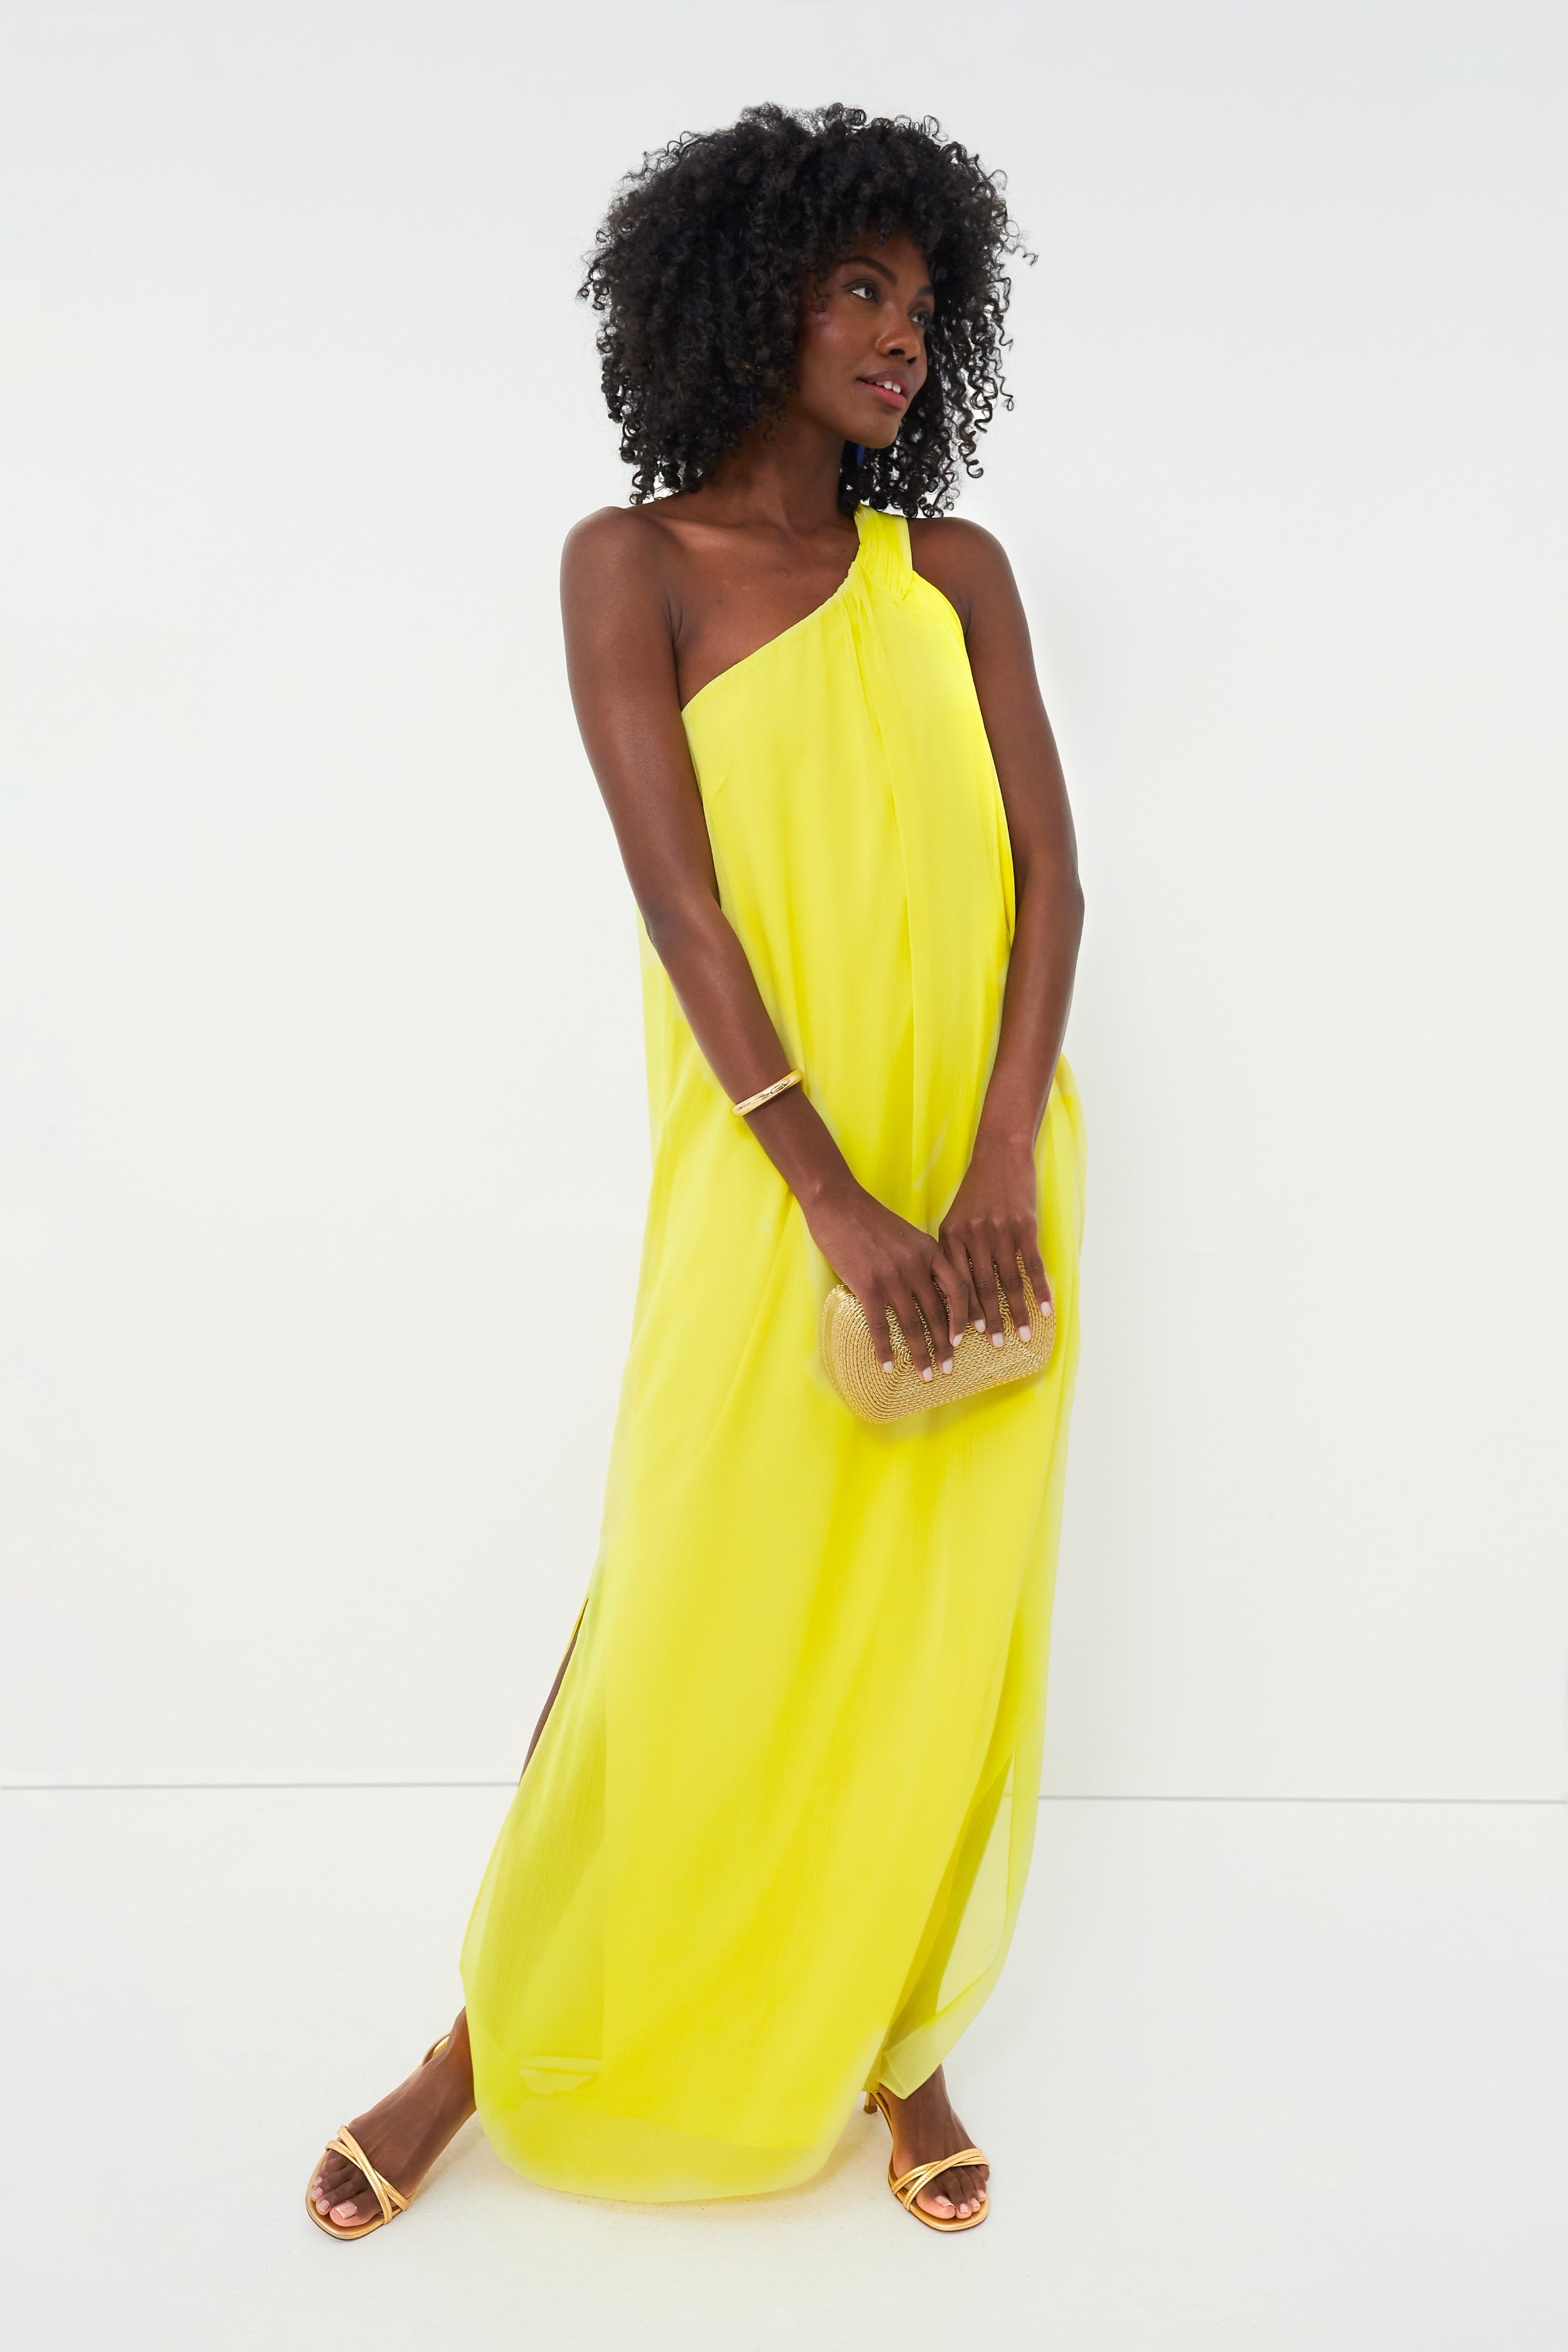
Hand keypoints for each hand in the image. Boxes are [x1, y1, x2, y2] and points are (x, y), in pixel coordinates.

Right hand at [806, 1179, 976, 1383]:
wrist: (838, 1204)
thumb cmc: (871, 1220)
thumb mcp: (908, 1235)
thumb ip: (922, 1260)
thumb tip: (930, 1292)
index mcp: (930, 1251)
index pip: (958, 1289)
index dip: (964, 1317)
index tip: (964, 1338)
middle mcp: (916, 1266)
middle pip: (938, 1313)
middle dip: (945, 1346)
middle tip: (947, 1369)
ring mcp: (892, 1277)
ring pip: (913, 1324)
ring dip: (920, 1354)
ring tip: (925, 1375)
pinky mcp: (867, 1286)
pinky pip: (880, 1326)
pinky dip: (885, 1349)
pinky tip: (888, 1365)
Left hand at [939, 1134, 1050, 1349]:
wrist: (1000, 1155)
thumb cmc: (976, 1192)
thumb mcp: (955, 1220)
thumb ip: (953, 1253)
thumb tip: (955, 1296)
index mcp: (951, 1237)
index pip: (954, 1284)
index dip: (958, 1314)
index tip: (961, 1340)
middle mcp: (973, 1236)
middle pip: (982, 1288)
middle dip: (990, 1321)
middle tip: (995, 1347)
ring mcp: (1000, 1232)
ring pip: (1009, 1281)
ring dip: (1017, 1312)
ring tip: (1022, 1337)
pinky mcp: (1025, 1227)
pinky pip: (1033, 1266)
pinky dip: (1040, 1290)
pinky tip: (1046, 1311)